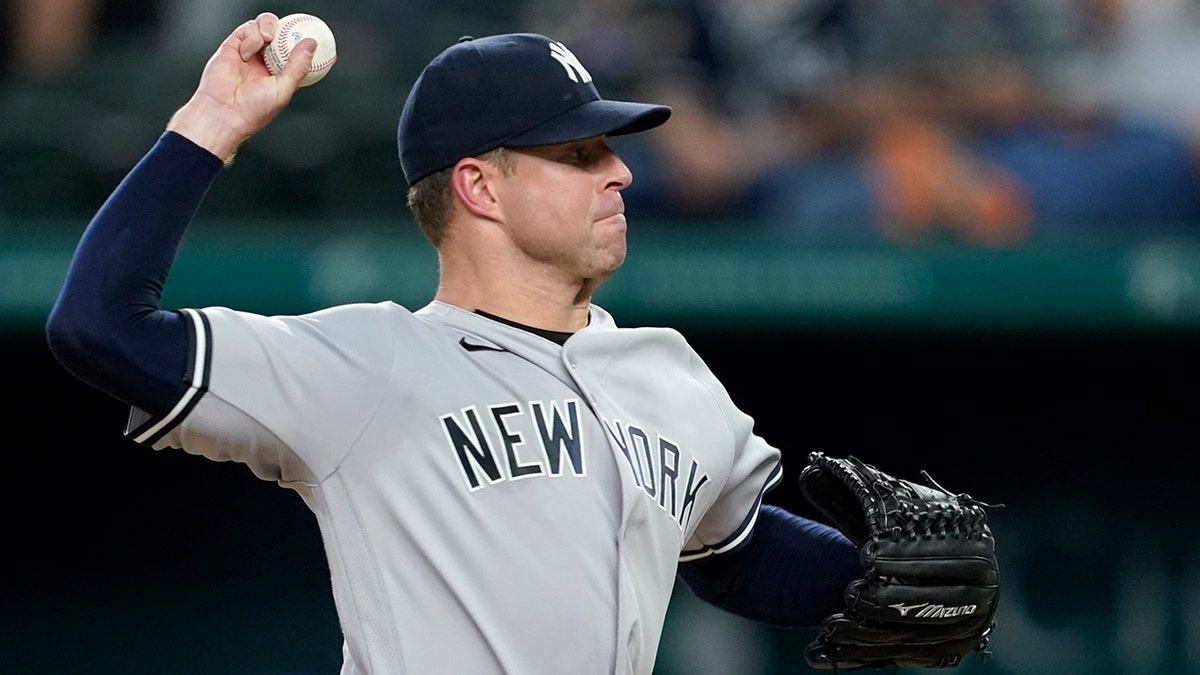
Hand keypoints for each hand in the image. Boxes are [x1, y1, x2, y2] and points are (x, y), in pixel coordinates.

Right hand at [166, 13, 316, 162]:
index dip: (302, 44)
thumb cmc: (252, 110)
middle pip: (279, 35)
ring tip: (268, 37)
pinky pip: (246, 29)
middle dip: (286, 29)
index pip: (294, 53)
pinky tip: (249, 51)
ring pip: (263, 26)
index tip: (312, 39)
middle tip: (290, 32)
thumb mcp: (284, 89)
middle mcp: (264, 61)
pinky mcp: (233, 46)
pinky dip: (251, 35)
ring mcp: (249, 53)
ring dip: (268, 26)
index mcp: (279, 74)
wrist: (223, 112)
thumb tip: (311, 45)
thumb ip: (298, 66)